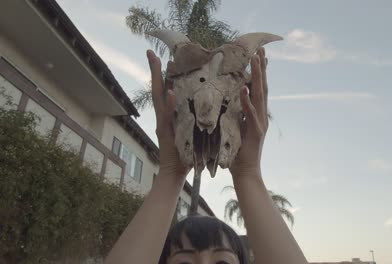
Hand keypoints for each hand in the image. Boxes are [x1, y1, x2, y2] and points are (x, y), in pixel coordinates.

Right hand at [147, 50, 189, 177]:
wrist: (175, 172)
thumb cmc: (185, 153)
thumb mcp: (188, 130)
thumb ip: (190, 117)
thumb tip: (201, 105)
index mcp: (169, 114)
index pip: (166, 90)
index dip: (164, 75)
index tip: (164, 57)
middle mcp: (163, 116)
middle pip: (157, 89)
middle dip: (154, 71)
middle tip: (151, 52)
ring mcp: (162, 123)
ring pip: (159, 98)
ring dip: (158, 80)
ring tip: (158, 62)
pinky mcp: (166, 132)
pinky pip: (168, 116)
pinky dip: (170, 104)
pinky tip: (171, 92)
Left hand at [230, 48, 268, 177]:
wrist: (246, 172)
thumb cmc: (238, 152)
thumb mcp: (236, 128)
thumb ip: (236, 114)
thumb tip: (229, 100)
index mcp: (257, 114)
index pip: (259, 89)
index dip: (260, 72)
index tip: (259, 55)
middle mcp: (261, 116)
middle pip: (262, 88)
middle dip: (261, 68)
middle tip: (261, 50)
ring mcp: (260, 123)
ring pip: (260, 96)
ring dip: (258, 77)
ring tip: (256, 60)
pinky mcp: (255, 132)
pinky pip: (250, 114)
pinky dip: (247, 101)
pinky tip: (243, 88)